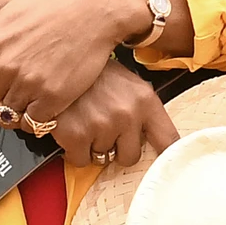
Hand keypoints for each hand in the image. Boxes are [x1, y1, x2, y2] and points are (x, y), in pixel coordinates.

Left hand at [0, 0, 154, 130]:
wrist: (93, 13)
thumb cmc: (49, 7)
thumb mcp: (4, 4)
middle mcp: (4, 67)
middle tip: (15, 94)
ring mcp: (28, 84)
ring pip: (9, 118)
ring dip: (17, 114)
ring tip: (31, 99)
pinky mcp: (52, 97)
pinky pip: (34, 123)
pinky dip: (37, 120)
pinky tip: (45, 106)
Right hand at [50, 62, 178, 167]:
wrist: (56, 58)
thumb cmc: (91, 72)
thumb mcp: (126, 82)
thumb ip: (141, 108)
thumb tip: (154, 139)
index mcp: (144, 99)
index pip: (169, 141)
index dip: (166, 157)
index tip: (164, 166)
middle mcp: (127, 113)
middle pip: (131, 157)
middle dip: (116, 148)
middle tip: (103, 129)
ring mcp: (101, 125)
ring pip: (102, 158)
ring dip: (92, 146)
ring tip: (84, 121)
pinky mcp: (76, 135)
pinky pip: (80, 160)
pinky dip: (73, 150)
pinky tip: (71, 129)